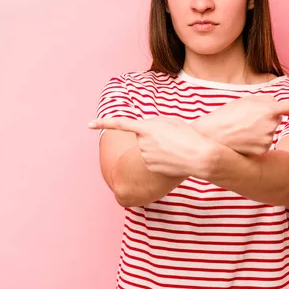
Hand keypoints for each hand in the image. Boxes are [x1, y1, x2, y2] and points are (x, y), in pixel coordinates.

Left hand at [88, 117, 216, 177]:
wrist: (199, 156)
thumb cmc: (188, 134)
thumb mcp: (171, 121)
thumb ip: (154, 123)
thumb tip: (143, 132)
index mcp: (146, 127)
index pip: (120, 123)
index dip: (103, 123)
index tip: (89, 124)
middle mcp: (142, 142)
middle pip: (142, 135)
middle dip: (152, 135)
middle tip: (170, 136)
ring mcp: (145, 156)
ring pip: (146, 148)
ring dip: (157, 146)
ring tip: (174, 146)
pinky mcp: (150, 167)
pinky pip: (151, 159)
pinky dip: (160, 157)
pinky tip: (172, 157)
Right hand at [194, 95, 288, 155]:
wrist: (211, 138)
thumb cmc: (225, 116)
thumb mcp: (244, 101)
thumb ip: (264, 101)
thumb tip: (277, 108)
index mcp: (268, 108)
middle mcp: (271, 124)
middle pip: (276, 117)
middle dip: (264, 116)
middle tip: (244, 118)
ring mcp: (268, 138)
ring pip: (270, 130)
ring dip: (258, 129)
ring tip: (240, 129)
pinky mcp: (263, 150)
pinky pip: (264, 142)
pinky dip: (255, 141)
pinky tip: (242, 140)